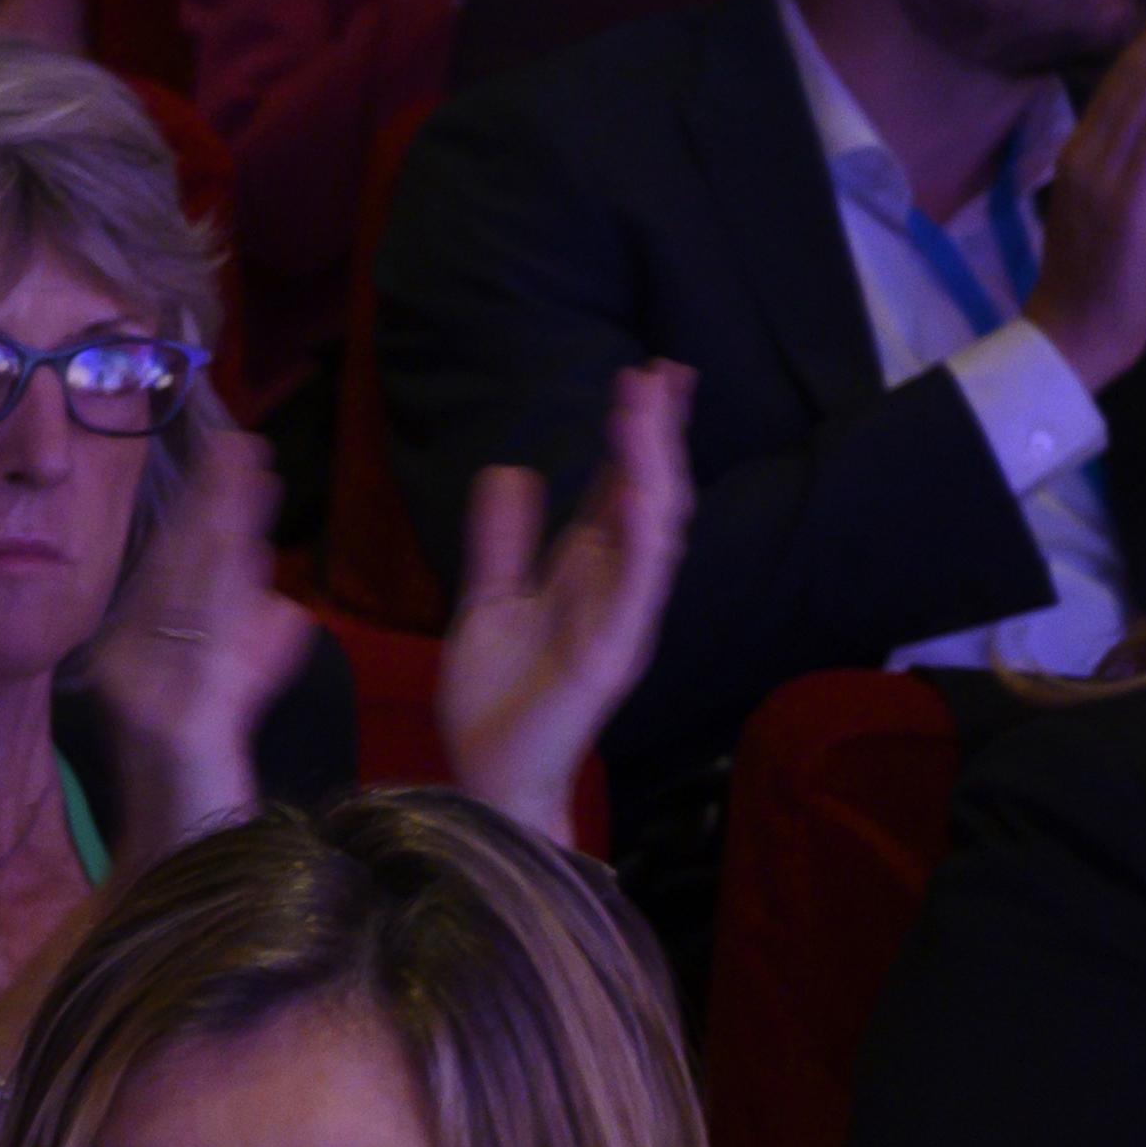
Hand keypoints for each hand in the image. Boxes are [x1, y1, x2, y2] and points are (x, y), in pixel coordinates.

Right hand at [83, 423, 319, 857]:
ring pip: (189, 589)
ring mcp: (143, 692)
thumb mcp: (235, 704)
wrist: (178, 864)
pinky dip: (226, 589)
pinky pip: (205, 640)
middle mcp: (123, 666)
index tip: (231, 454)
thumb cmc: (205, 792)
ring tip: (250, 471)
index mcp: (129, 655)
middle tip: (242, 442)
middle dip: (212, 500)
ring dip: (222, 525)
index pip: (168, 567)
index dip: (200, 509)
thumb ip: (256, 657)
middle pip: (174, 566)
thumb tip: (281, 609)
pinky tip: (251, 545)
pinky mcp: (171, 720)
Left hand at [438, 359, 690, 842]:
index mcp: (585, 571)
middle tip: (659, 372)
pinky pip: (639, 586)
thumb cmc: (493, 699)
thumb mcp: (486, 600)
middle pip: (649, 494)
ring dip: (653, 467)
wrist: (485, 774)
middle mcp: (614, 586)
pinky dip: (641, 536)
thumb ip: (500, 541)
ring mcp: (621, 617)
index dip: (633, 434)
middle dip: (656, 434)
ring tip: (647, 408)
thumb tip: (512, 471)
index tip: (642, 377)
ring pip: (654, 528)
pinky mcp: (615, 651)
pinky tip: (639, 489)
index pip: (620, 487)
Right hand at [1023, 0, 1145, 390]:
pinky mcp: (1128, 201)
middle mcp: (1087, 153)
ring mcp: (1104, 175)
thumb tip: (1132, 131)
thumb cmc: (1093, 283)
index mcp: (1082, 154)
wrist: (1072, 340)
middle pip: (1135, 72)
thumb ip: (1113, 165)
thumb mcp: (1099, 210)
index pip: (1124, 81)